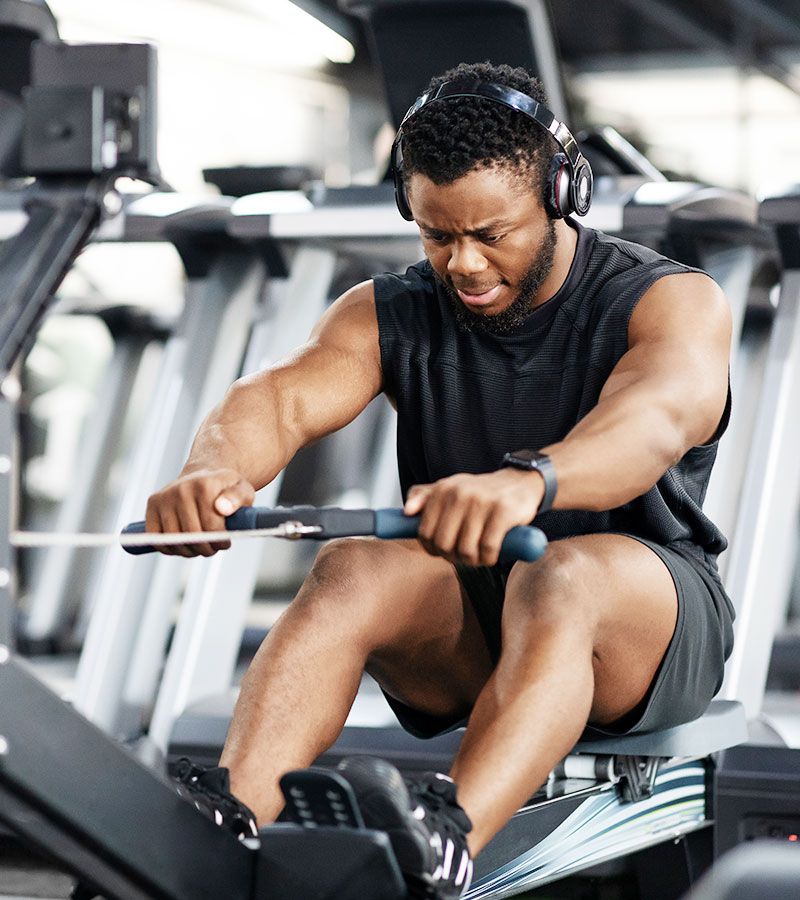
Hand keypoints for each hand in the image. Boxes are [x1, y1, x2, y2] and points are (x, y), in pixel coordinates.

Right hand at [145, 468, 254, 556]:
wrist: (204, 477)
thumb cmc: (225, 490)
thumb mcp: (242, 490)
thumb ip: (238, 498)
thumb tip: (222, 508)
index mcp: (205, 484)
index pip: (211, 527)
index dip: (220, 541)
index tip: (225, 542)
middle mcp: (182, 488)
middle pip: (192, 536)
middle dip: (205, 548)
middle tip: (212, 547)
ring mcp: (165, 496)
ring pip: (174, 540)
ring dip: (189, 550)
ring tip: (199, 546)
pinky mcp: (152, 504)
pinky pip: (157, 538)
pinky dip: (170, 548)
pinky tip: (183, 544)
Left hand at [403, 468, 543, 565]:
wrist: (520, 482)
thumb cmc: (480, 492)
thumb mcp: (450, 488)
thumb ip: (424, 497)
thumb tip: (406, 512)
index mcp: (442, 489)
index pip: (425, 532)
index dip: (432, 548)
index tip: (443, 551)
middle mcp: (459, 494)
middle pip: (444, 544)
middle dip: (452, 557)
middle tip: (463, 556)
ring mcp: (481, 502)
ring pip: (466, 550)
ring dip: (473, 561)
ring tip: (478, 556)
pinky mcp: (502, 512)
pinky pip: (488, 548)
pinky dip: (489, 558)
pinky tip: (492, 555)